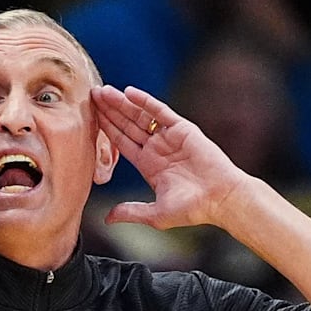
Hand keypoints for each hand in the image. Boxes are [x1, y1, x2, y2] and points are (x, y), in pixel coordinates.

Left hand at [91, 85, 247, 229]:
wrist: (220, 199)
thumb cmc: (193, 209)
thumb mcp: (155, 214)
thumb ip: (131, 212)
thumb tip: (107, 219)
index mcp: (149, 165)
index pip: (122, 142)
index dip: (106, 129)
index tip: (90, 117)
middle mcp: (158, 148)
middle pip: (128, 125)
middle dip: (110, 111)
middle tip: (91, 96)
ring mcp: (170, 137)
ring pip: (140, 116)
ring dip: (122, 103)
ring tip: (103, 91)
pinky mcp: (183, 129)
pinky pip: (160, 111)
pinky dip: (145, 101)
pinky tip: (128, 93)